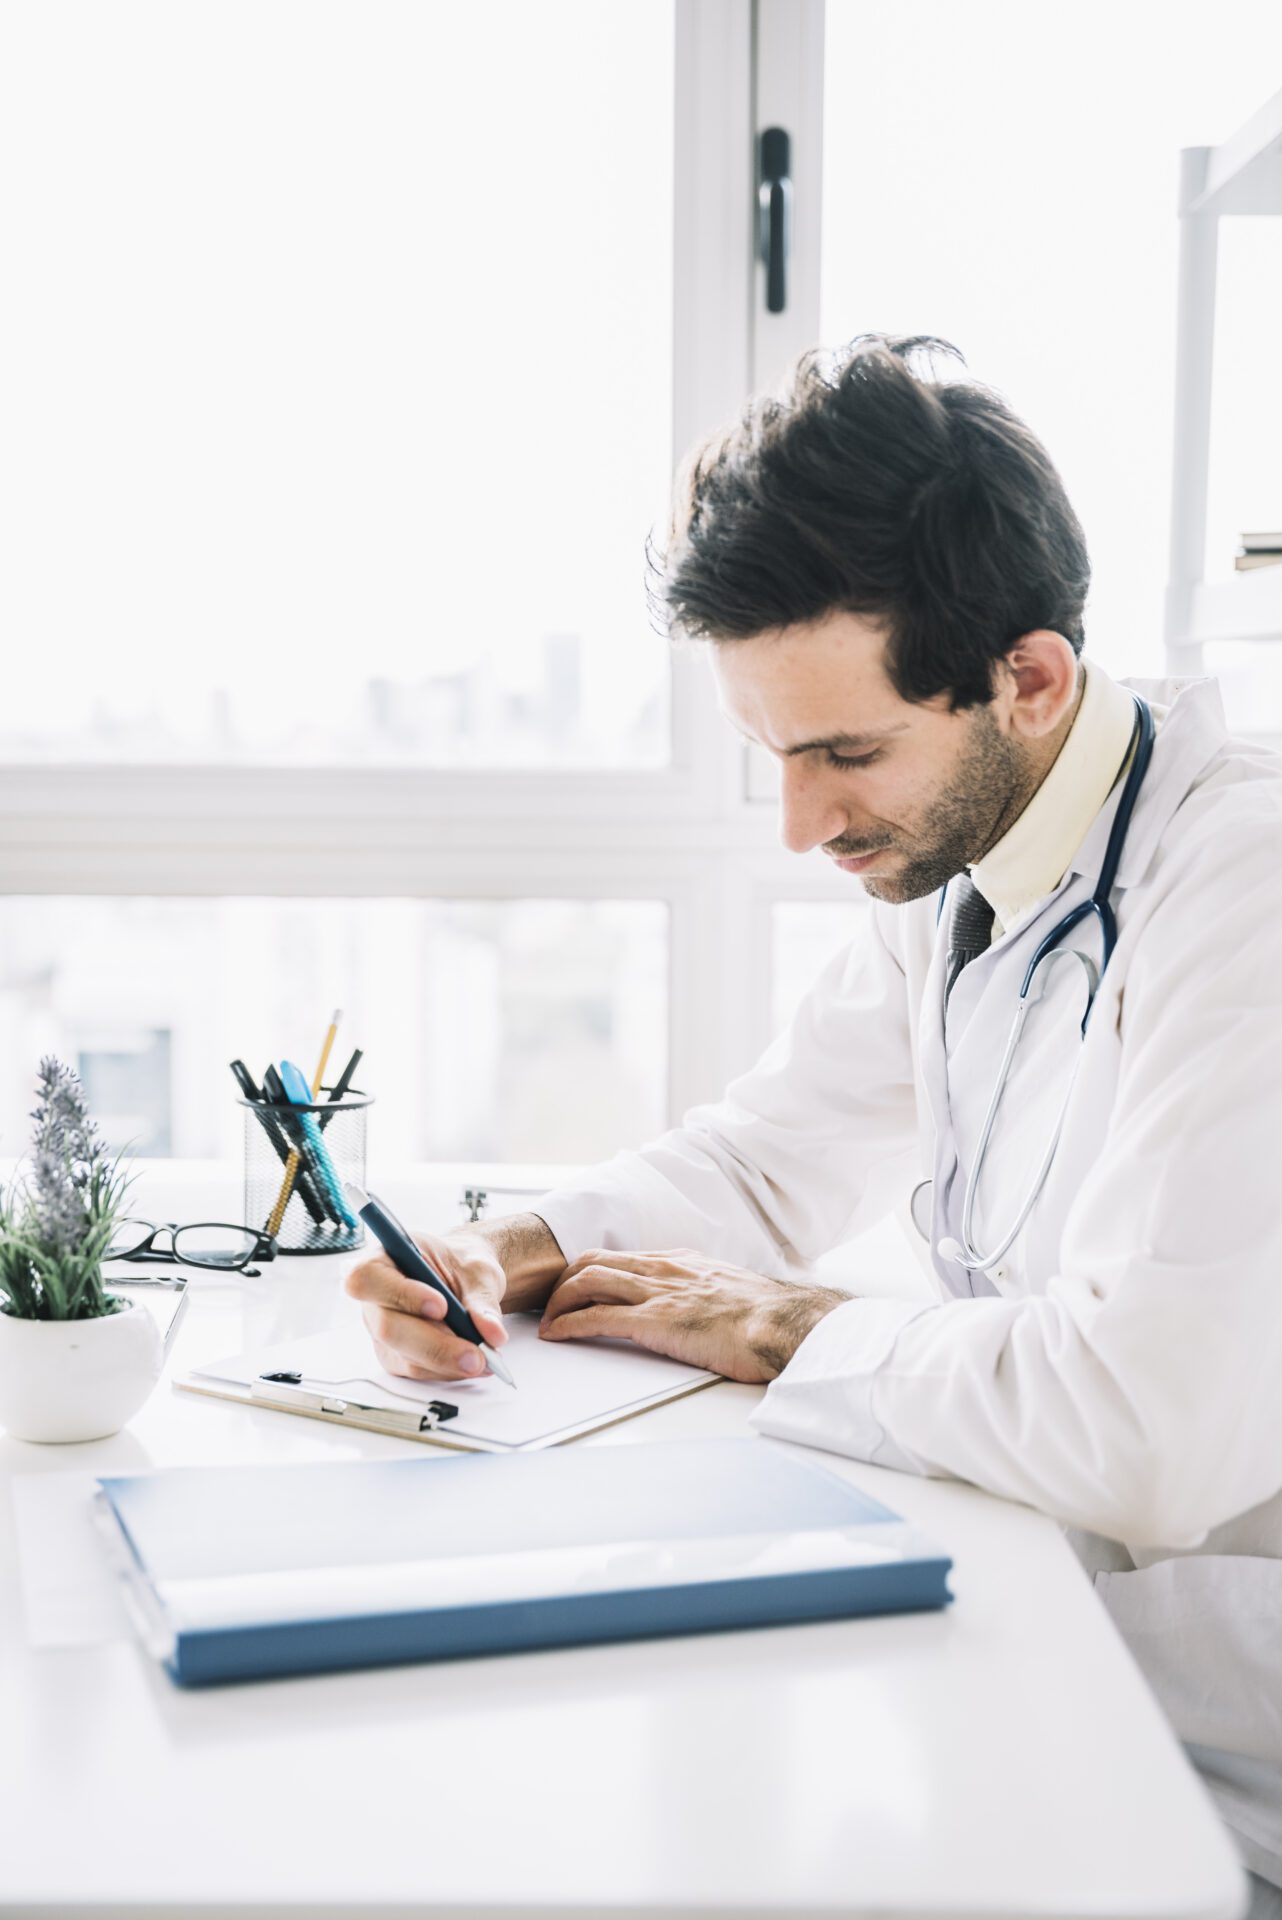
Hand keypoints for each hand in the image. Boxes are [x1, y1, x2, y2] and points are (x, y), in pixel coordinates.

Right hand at [344, 1228, 509, 1382]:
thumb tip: (492, 1333)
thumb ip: (482, 1299)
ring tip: (484, 1359)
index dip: (401, 1294)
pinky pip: (417, 1371)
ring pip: (403, 1356)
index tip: (442, 1306)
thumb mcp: (478, 1270)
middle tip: (474, 1354)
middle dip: (434, 1345)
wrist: (465, 1278)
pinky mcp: (396, 1356)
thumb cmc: (461, 1265)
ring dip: (446, 1363)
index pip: (369, 1279)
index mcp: (382, 1261)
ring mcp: (381, 1331)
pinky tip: (473, 1362)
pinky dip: (448, 1370)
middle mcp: (374, 1300)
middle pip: (387, 1327)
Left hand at [539, 1247, 846, 1382]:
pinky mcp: (655, 1320)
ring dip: (559, 1302)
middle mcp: (665, 1269)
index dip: (591, 1272)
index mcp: (683, 1262)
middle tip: (551, 1304)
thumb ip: (706, 1293)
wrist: (785, 1325)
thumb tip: (699, 1308)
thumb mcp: (731, 1293)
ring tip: (547, 1322)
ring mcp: (659, 1292)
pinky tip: (557, 1335)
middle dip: (564, 1282)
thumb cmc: (767, 1319)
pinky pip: (598, 1317)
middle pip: (594, 1261)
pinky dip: (569, 1325)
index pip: (622, 1257)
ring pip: (589, 1281)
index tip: (576, 1289)